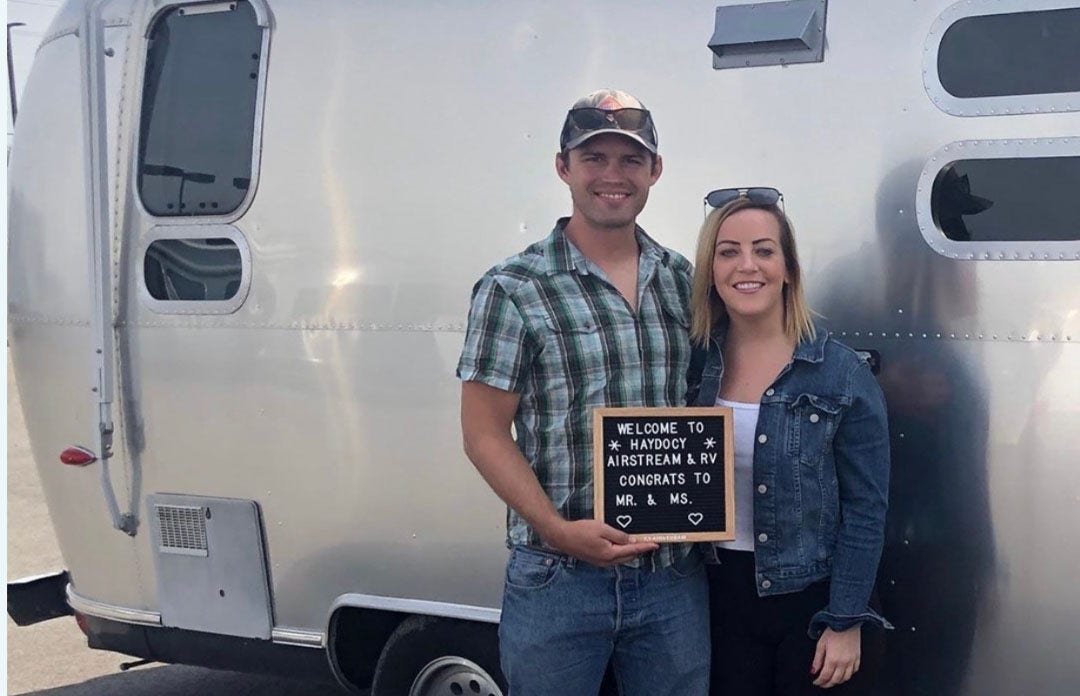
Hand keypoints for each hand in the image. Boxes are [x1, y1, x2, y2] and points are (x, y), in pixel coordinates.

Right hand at [542, 519, 658, 567]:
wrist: (562, 537)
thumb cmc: (581, 531)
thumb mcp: (602, 528)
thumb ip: (619, 536)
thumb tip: (632, 541)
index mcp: (610, 554)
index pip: (632, 550)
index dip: (645, 546)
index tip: (656, 544)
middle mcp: (607, 561)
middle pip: (629, 556)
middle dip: (639, 550)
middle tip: (649, 542)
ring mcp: (601, 562)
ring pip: (622, 558)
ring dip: (630, 552)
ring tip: (638, 543)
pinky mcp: (597, 560)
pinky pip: (614, 558)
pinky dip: (621, 552)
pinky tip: (622, 546)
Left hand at [811, 625, 860, 687]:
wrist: (847, 622)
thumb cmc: (833, 630)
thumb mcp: (821, 644)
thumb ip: (817, 659)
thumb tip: (813, 670)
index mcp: (832, 659)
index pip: (825, 676)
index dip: (819, 682)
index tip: (816, 682)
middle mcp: (843, 663)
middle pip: (835, 680)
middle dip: (828, 684)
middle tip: (822, 683)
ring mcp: (852, 661)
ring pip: (846, 678)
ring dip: (838, 681)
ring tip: (832, 680)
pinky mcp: (857, 657)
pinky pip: (854, 671)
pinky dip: (849, 675)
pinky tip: (844, 673)